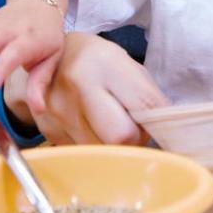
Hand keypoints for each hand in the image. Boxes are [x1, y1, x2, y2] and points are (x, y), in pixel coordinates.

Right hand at [5, 32, 168, 144]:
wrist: (48, 58)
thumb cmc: (96, 61)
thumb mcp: (125, 64)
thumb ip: (146, 96)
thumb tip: (164, 131)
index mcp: (104, 64)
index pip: (144, 106)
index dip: (157, 121)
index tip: (160, 123)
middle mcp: (79, 88)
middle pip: (121, 137)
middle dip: (135, 139)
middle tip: (136, 129)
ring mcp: (61, 113)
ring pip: (104, 152)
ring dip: (117, 148)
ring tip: (115, 129)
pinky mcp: (50, 133)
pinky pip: (86, 155)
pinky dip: (97, 149)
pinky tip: (95, 132)